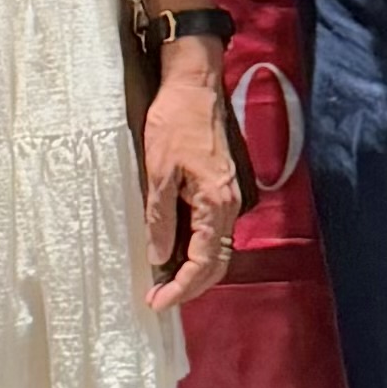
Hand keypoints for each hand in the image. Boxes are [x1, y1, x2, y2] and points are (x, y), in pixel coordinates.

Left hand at [138, 38, 244, 311]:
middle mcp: (229, 205)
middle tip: (160, 298)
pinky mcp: (220, 187)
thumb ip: (160, 216)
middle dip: (190, 286)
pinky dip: (196, 248)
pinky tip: (175, 249)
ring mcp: (227, 196)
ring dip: (194, 269)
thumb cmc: (175, 121)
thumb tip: (160, 255)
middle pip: (217, 262)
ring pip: (216, 248)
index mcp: (216, 203)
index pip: (204, 262)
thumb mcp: (158, 170)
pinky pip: (212, 230)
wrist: (194, 85)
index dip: (181, 287)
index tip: (158, 302)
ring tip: (164, 280)